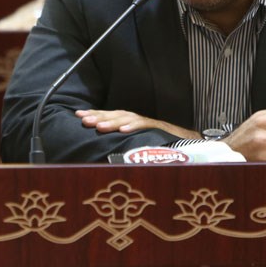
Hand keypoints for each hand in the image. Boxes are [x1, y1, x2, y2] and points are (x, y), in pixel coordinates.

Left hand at [76, 109, 200, 139]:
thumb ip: (120, 145)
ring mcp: (147, 123)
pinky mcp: (158, 128)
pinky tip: (123, 130)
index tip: (78, 116)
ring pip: (127, 119)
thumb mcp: (134, 144)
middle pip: (114, 115)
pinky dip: (133, 127)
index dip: (94, 114)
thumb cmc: (157, 146)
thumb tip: (99, 152)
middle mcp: (136, 119)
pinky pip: (145, 126)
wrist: (187, 143)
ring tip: (98, 126)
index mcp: (128, 122)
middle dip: (98, 116)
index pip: (108, 116)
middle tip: (83, 120)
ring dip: (112, 122)